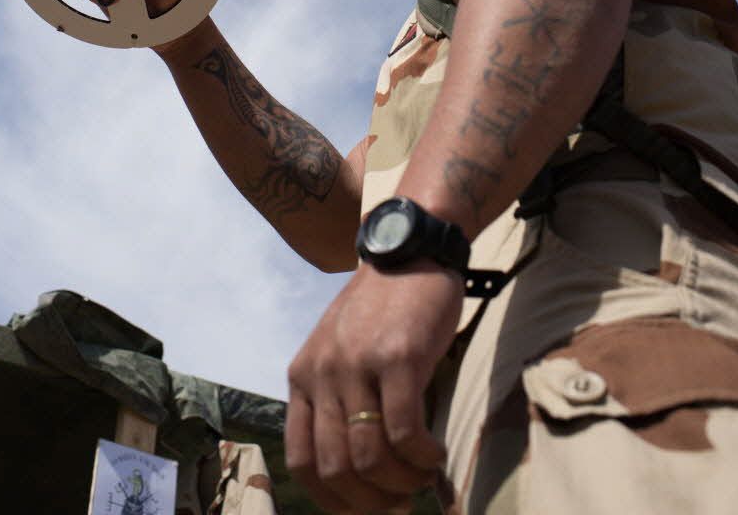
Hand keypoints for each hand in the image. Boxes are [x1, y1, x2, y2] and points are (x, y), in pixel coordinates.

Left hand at [285, 262, 462, 511]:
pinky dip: (421, 458)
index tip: (363, 509)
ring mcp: (358, 363)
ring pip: (369, 456)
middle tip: (399, 503)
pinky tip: (435, 456)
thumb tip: (359, 470)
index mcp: (302, 374)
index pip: (302, 460)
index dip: (332, 499)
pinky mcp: (398, 357)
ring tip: (421, 478)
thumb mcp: (341, 349)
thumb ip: (339, 397)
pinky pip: (404, 431)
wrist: (410, 249)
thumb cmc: (382, 306)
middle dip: (370, 500)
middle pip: (336, 467)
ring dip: (400, 482)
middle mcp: (323, 371)